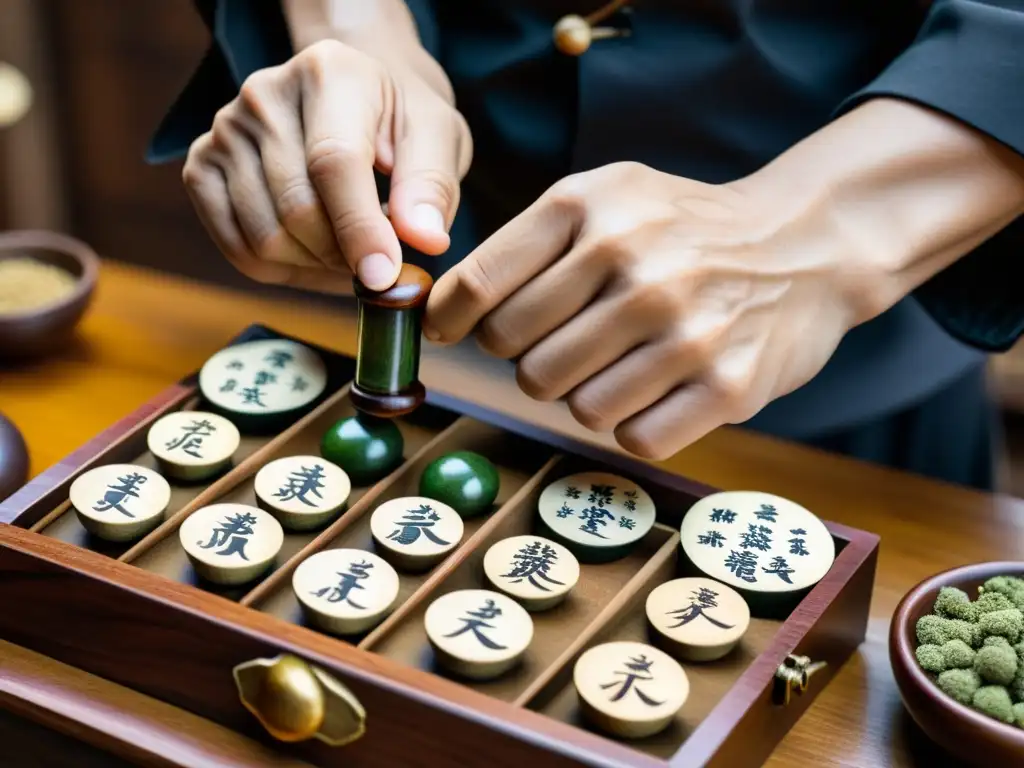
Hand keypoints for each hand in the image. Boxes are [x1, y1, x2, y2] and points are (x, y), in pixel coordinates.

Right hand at [182, 38, 471, 291]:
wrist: (358, 101)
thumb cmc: (401, 124)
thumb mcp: (438, 140)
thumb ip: (432, 186)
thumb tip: (424, 239)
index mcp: (329, 72)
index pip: (334, 161)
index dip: (359, 227)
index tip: (384, 275)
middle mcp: (263, 94)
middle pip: (297, 208)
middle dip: (345, 254)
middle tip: (378, 261)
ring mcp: (224, 130)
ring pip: (266, 238)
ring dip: (317, 266)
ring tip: (351, 252)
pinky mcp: (201, 167)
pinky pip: (239, 250)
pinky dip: (284, 271)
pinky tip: (317, 257)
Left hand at [424, 161, 879, 459]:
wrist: (803, 244)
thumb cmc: (681, 229)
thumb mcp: (605, 199)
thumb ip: (525, 246)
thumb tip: (441, 315)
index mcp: (589, 208)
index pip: (480, 288)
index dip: (450, 320)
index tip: (447, 334)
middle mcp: (634, 264)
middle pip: (519, 358)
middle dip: (529, 358)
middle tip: (569, 340)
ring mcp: (683, 328)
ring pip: (572, 405)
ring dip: (584, 393)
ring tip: (620, 361)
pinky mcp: (726, 386)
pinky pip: (631, 437)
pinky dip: (633, 423)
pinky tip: (656, 388)